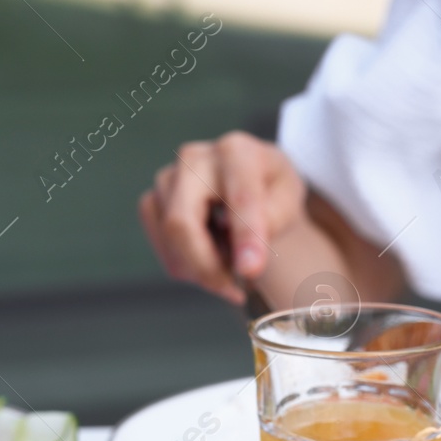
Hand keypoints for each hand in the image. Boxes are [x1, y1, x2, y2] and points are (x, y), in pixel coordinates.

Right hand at [139, 132, 307, 303]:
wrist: (249, 182)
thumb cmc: (271, 190)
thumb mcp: (289, 198)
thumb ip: (274, 222)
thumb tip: (246, 263)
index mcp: (236, 150)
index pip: (238, 198)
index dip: (245, 236)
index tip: (251, 271)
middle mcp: (193, 158)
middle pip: (182, 223)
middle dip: (206, 266)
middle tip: (234, 290)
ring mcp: (166, 179)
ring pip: (171, 241)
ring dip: (201, 268)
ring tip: (231, 265)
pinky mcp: (152, 201)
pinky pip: (162, 248)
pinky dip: (186, 266)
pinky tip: (209, 260)